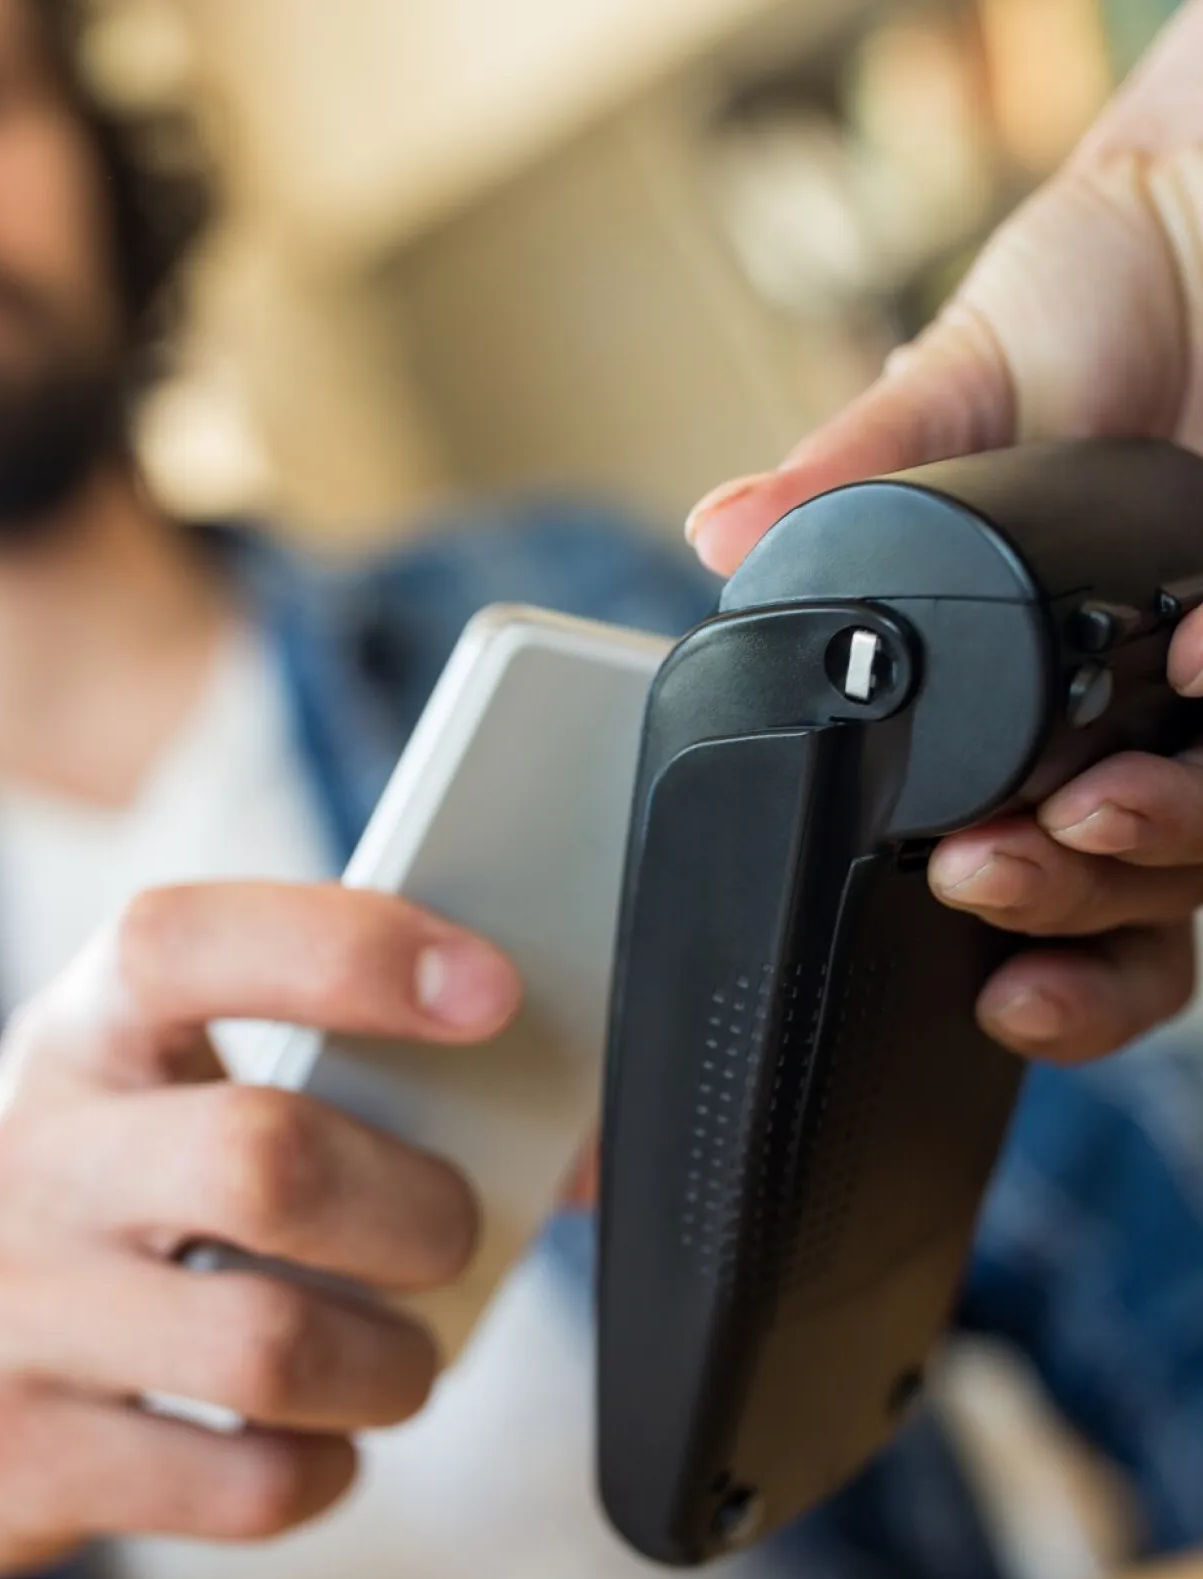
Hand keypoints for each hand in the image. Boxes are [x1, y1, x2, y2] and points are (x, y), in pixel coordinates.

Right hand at [0, 882, 518, 1578]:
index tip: (489, 990)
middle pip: (262, 1159)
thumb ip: (350, 1089)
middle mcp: (21, 1151)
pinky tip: (310, 1436)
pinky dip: (324, 1465)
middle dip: (416, 1210)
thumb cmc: (126, 1211)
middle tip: (452, 1232)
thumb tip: (577, 1152)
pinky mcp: (4, 1451)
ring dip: (390, 1362)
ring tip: (395, 1357)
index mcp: (82, 1027)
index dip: (347, 951)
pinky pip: (244, 1480)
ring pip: (268, 1343)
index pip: (186, 943)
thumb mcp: (189, 1105)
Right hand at [685, 4, 1202, 1064]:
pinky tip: (1193, 662)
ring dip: (1156, 850)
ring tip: (1090, 802)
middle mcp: (1156, 722)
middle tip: (987, 870)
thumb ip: (849, 485)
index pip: (1049, 878)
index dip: (1039, 964)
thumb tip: (721, 541)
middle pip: (1143, 898)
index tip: (983, 978)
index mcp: (1052, 707)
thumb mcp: (957, 398)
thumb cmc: (1099, 301)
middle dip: (1069, 912)